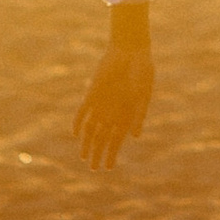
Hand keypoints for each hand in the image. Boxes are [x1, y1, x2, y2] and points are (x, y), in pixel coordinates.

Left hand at [73, 35, 154, 164]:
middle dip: (98, 154)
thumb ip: (139, 114)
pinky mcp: (92, 94)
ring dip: (87, 143)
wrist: (130, 51)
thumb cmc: (142, 72)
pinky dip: (78, 122)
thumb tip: (135, 136)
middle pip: (102, 139)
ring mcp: (101, 105)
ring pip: (90, 129)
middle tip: (94, 168)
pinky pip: (82, 112)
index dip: (112, 155)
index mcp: (126, 116)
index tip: (108, 168)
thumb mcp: (144, 94)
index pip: (116, 141)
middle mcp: (112, 114)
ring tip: (83, 157)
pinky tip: (75, 133)